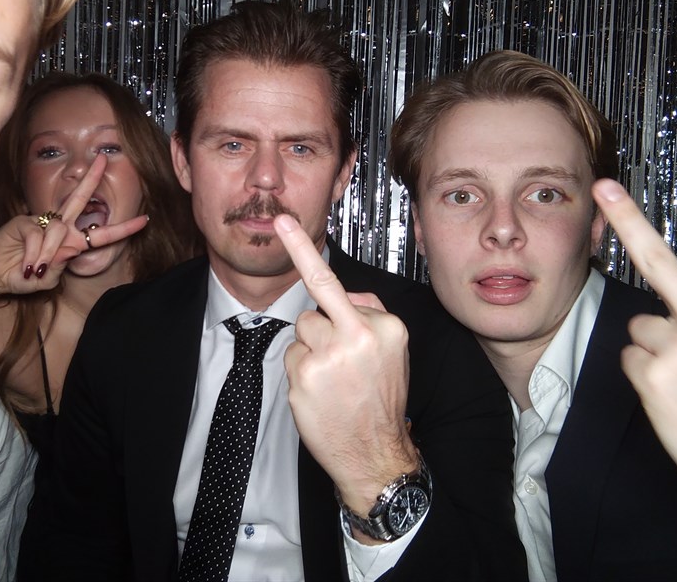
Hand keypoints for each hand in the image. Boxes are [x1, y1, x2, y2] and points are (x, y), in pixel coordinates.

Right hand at [0, 154, 148, 294]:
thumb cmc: (23, 276)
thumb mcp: (47, 278)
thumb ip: (60, 265)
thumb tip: (66, 250)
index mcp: (71, 242)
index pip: (101, 234)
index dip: (123, 228)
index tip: (145, 219)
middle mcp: (59, 227)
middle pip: (80, 199)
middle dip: (92, 179)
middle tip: (105, 158)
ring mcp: (41, 221)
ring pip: (59, 231)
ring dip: (48, 256)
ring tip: (35, 270)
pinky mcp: (24, 221)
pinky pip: (38, 235)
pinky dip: (34, 254)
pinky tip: (27, 264)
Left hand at [273, 214, 419, 533]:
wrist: (377, 454)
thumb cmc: (383, 397)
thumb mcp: (395, 350)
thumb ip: (370, 314)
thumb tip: (349, 296)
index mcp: (383, 326)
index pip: (335, 285)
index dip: (301, 250)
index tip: (281, 222)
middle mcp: (355, 337)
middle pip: (313, 311)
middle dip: (320, 330)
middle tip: (337, 358)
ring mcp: (326, 359)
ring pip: (301, 333)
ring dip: (311, 351)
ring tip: (333, 379)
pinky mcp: (304, 380)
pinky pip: (293, 359)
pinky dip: (303, 373)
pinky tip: (322, 394)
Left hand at [593, 179, 676, 509]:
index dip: (636, 223)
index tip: (610, 190)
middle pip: (657, 266)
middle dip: (628, 221)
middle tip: (605, 188)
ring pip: (643, 326)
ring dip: (658, 345)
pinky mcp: (654, 378)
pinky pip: (632, 359)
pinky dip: (647, 373)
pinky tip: (675, 394)